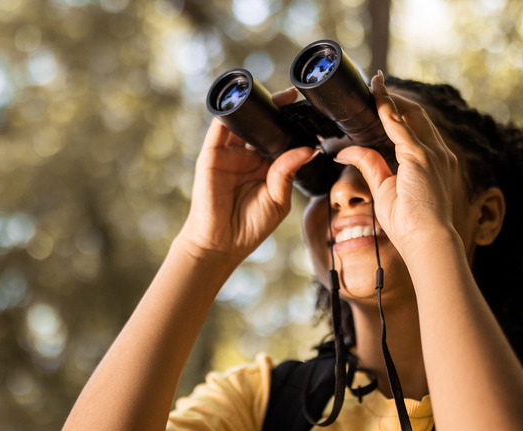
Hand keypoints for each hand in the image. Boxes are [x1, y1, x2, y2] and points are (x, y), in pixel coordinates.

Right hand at [178, 88, 318, 266]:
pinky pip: (220, 127)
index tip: (309, 110)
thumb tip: (309, 149)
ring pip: (243, 121)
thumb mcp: (278, 199)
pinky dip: (230, 112)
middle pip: (263, 125)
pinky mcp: (213, 154)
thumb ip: (288, 172)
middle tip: (293, 96)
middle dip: (276, 109)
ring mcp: (230, 153)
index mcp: (268, 166)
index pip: (281, 138)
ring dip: (255, 106)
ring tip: (274, 96)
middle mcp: (249, 156)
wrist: (221, 243)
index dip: (292, 124)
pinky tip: (241, 101)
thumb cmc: (251, 226)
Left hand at [335, 73, 459, 256]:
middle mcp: (438, 153)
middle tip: (375, 84)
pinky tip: (375, 97)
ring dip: (391, 98)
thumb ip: (370, 164)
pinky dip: (387, 108)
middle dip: (396, 98)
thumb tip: (346, 151)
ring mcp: (432, 153)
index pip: (416, 128)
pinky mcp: (421, 156)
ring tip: (374, 85)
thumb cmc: (410, 223)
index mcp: (434, 162)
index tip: (384, 99)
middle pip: (417, 115)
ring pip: (410, 114)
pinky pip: (400, 125)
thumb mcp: (385, 188)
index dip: (400, 111)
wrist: (427, 240)